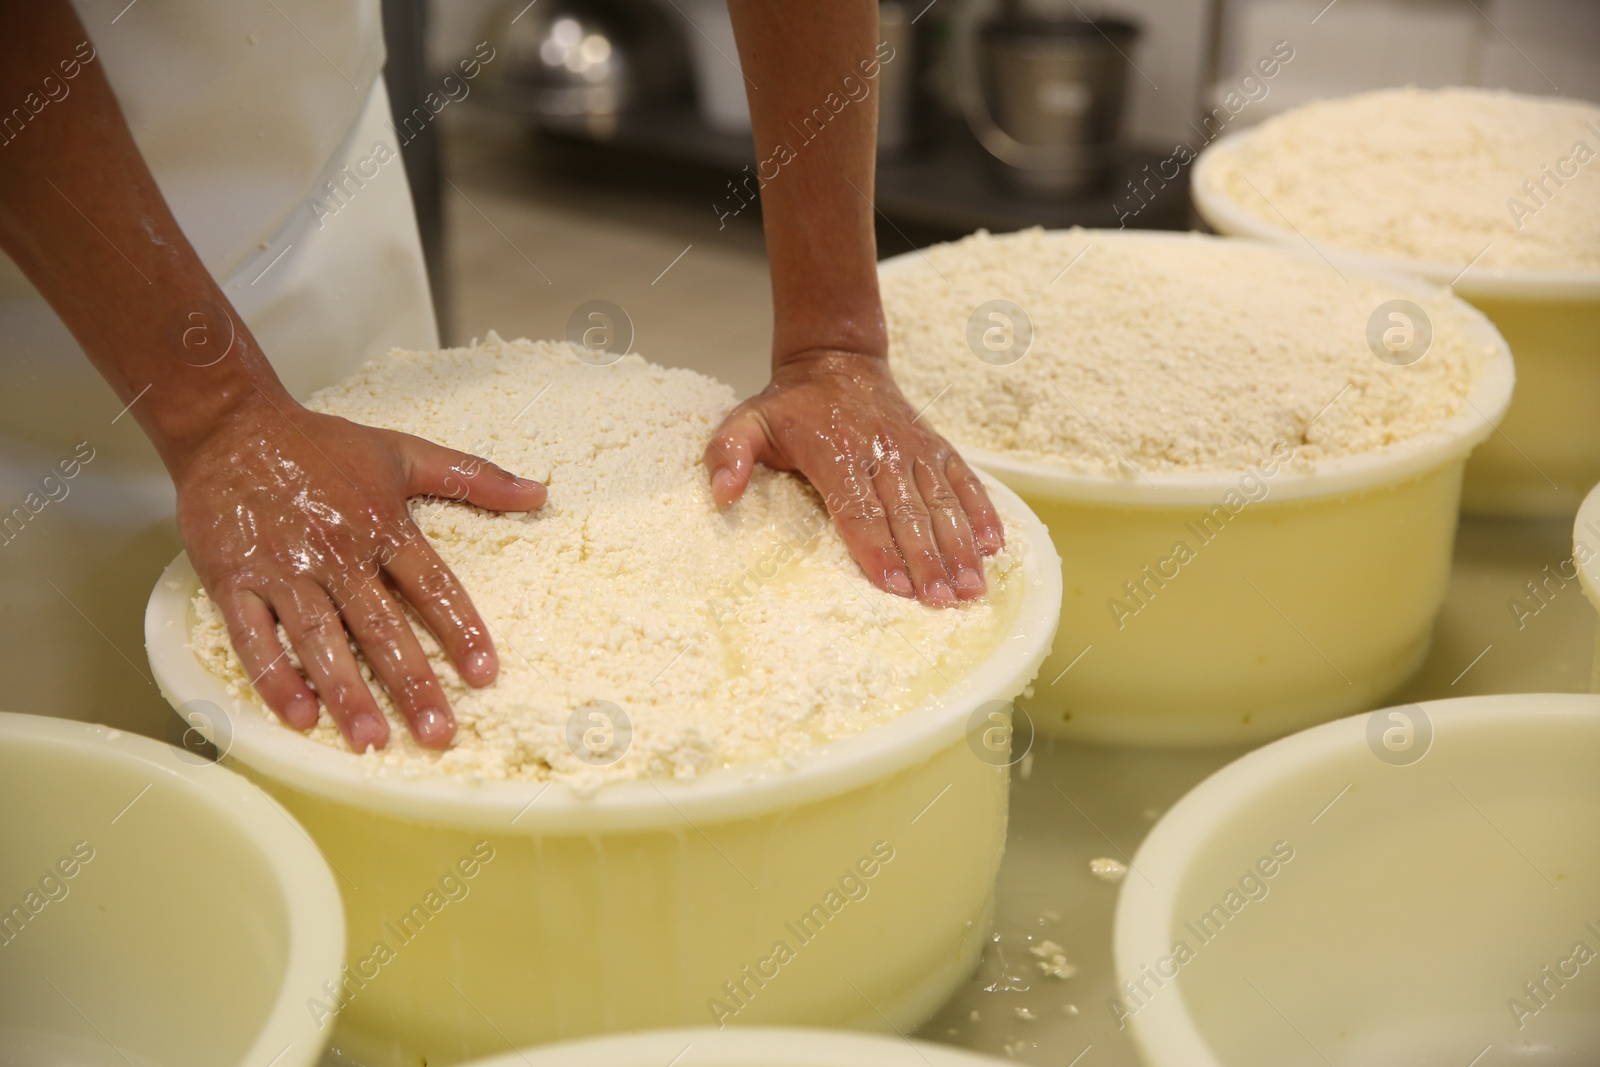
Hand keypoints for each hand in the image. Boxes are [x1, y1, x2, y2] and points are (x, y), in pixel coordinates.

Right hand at [174, 393, 546, 751]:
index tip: (485, 674)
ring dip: (346, 692)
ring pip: (321, 640)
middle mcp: (338, 553)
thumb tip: (538, 492)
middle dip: (412, 683)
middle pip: (381, 626)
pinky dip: (275, 677)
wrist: (231, 425)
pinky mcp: (234, 580)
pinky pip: (254, 637)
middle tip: (437, 733)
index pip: (433, 585)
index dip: (460, 629)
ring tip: (372, 740)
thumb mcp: (403, 452)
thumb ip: (473, 476)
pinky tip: (300, 716)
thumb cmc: (320, 444)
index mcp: (383, 525)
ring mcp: (284, 570)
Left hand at [704, 350, 1004, 606]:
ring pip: (941, 501)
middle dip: (927, 560)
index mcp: (835, 451)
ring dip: (960, 546)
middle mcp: (881, 450)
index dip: (877, 548)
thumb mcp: (747, 421)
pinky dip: (982, 511)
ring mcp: (913, 448)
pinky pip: (963, 480)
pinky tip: (995, 545)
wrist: (836, 359)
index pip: (859, 508)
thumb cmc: (789, 405)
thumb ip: (728, 454)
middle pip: (908, 514)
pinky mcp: (935, 446)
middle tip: (942, 602)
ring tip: (972, 587)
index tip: (894, 586)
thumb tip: (720, 493)